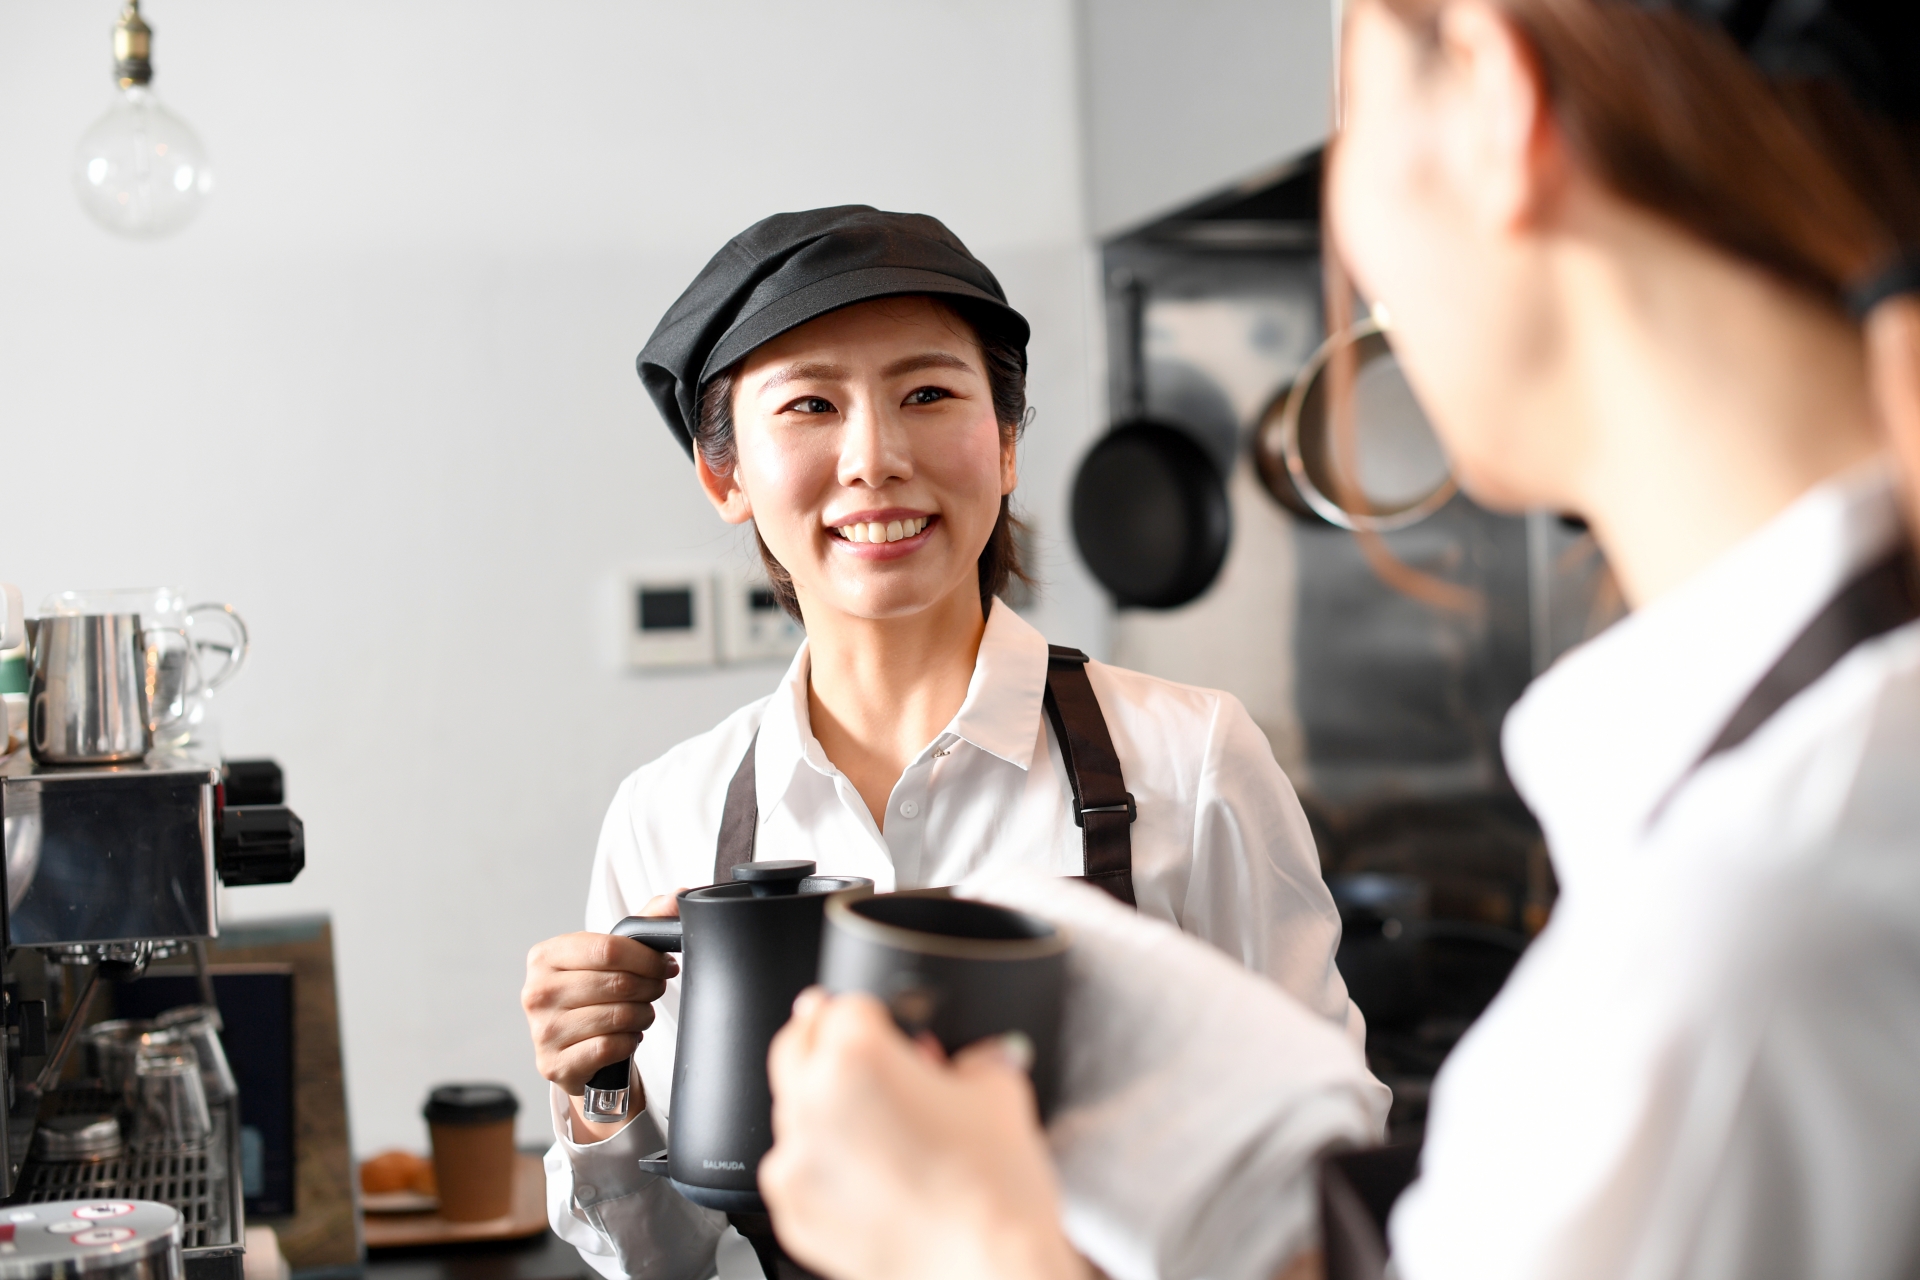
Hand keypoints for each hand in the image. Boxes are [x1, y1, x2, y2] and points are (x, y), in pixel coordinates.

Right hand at [522, 893, 681, 1113]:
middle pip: (617, 983)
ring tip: (642, 1013)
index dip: (646, 957)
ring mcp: (542, 1030)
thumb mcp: (609, 956)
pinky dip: (629, 1041)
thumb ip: (643, 923)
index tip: (664, 964)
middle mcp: (536, 991)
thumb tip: (678, 897)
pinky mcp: (554, 1063)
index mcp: (545, 956)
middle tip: (656, 989)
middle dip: (650, 986)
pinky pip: (609, 1046)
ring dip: (643, 1015)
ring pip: (618, 1016)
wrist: (572, 1049)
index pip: (609, 948)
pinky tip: (627, 1036)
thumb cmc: (593, 995)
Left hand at [760, 989, 1090, 1279]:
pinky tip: (867, 1170)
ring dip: (821, 1101)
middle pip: (798, 1043)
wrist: (985, 1272)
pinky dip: (820, 1160)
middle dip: (827, 1038)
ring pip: (792, 1107)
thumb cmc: (992, 1190)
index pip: (847, 1004)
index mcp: (857, 1055)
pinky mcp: (793, 1211)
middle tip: (860, 1046)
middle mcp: (812, 1103)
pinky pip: (795, 1165)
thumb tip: (973, 1055)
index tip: (888, 1023)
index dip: (875, 1010)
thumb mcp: (1000, 1091)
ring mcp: (795, 1162)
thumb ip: (976, 1054)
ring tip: (876, 1121)